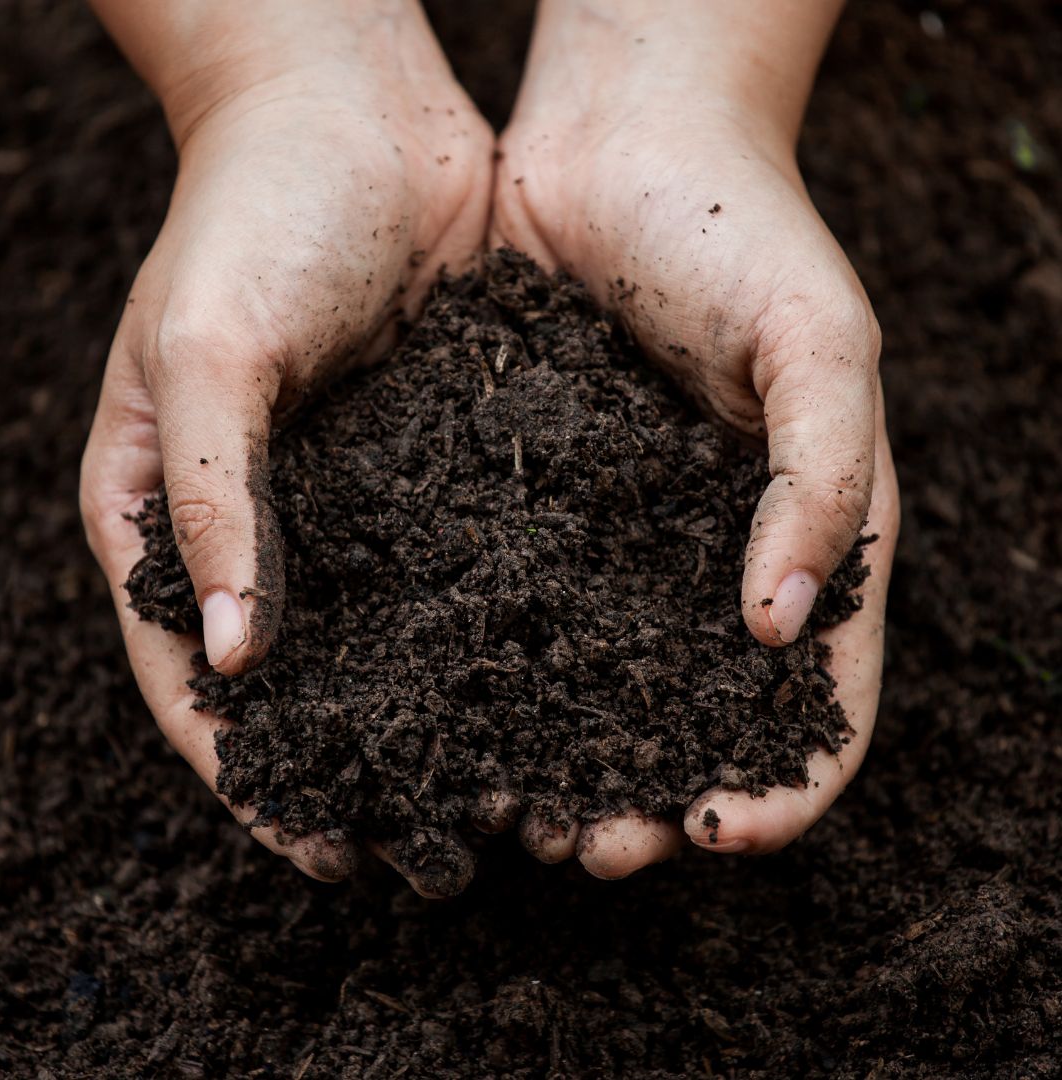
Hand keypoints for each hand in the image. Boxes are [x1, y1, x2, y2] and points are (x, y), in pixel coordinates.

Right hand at [80, 0, 493, 893]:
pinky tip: (549, 687)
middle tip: (425, 856)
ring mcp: (358, 500)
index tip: (315, 849)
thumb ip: (209, 501)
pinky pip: (464, 570)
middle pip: (304, 681)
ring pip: (393, 640)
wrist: (357, 116)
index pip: (196, 679)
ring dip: (440, 721)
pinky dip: (496, 634)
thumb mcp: (207, 350)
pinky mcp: (438, 467)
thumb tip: (235, 660)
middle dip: (359, 771)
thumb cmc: (253, 214)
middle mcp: (267, 523)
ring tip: (502, 799)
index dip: (250, 773)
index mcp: (171, 512)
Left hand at [492, 0, 899, 876]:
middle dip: (654, 796)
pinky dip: (496, 670)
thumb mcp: (822, 345)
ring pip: (597, 681)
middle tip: (595, 849)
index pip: (817, 698)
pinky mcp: (534, 504)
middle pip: (695, 716)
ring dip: (565, 759)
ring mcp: (618, 538)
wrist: (621, 145)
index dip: (783, 782)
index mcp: (805, 538)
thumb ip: (822, 484)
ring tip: (514, 813)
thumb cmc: (742, 232)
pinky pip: (518, 604)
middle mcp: (709, 557)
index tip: (722, 831)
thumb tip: (780, 630)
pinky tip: (454, 711)